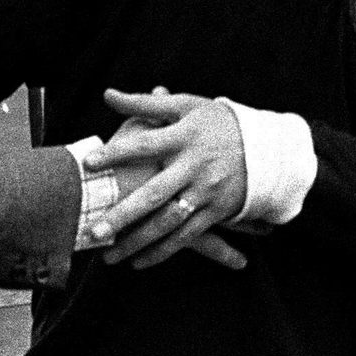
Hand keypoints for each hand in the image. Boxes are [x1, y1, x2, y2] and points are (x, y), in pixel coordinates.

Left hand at [97, 87, 250, 269]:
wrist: (268, 148)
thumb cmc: (218, 123)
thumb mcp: (186, 106)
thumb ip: (145, 103)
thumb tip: (108, 94)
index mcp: (184, 137)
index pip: (144, 144)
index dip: (116, 153)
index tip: (88, 164)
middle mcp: (194, 166)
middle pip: (153, 194)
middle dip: (122, 215)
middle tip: (93, 232)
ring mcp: (206, 192)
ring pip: (168, 222)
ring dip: (138, 242)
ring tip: (109, 256)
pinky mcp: (216, 211)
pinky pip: (187, 236)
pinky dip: (163, 251)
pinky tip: (139, 261)